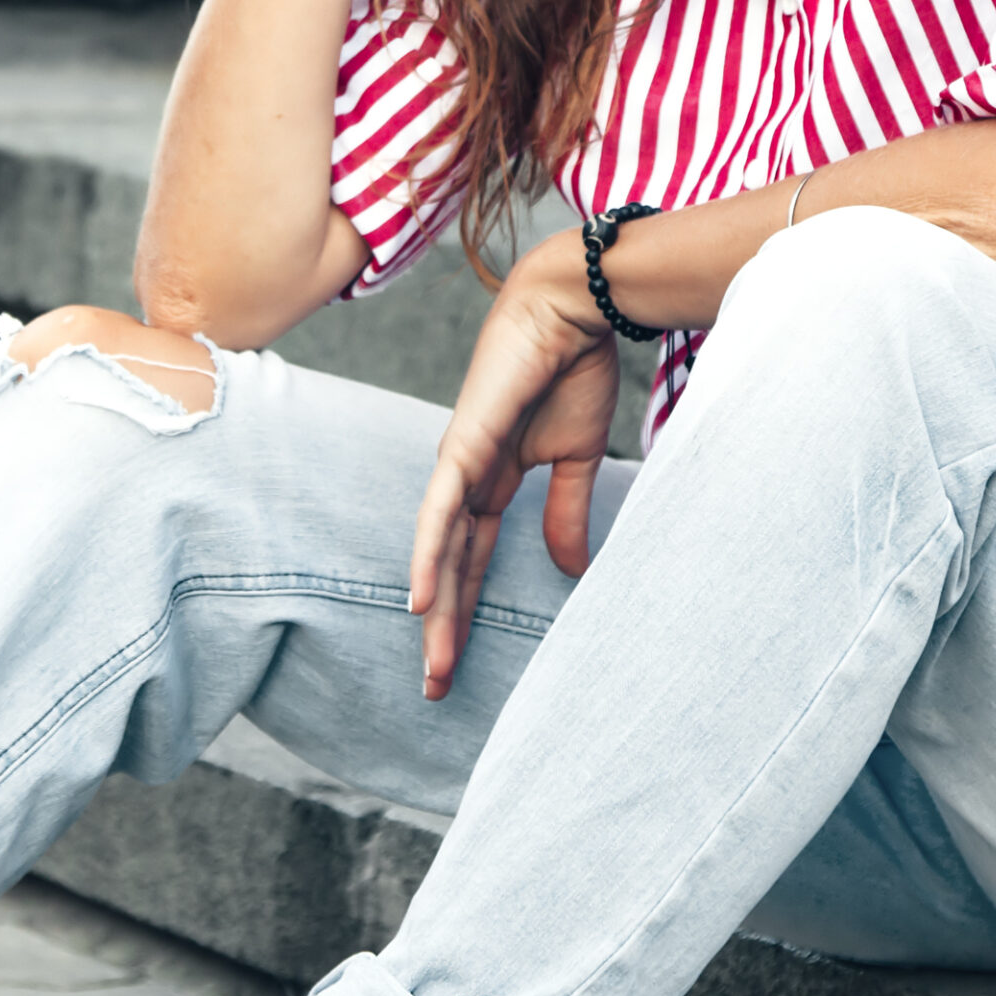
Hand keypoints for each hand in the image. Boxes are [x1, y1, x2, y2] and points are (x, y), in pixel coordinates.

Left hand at [406, 233, 621, 700]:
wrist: (574, 309)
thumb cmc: (572, 371)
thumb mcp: (575, 459)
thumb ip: (566, 512)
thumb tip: (570, 570)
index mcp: (493, 483)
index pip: (472, 559)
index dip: (465, 610)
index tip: (458, 663)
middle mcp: (467, 479)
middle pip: (447, 566)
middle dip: (443, 626)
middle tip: (436, 686)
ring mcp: (460, 462)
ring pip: (438, 548)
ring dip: (433, 604)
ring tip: (430, 658)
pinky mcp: (464, 445)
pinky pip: (442, 510)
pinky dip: (428, 554)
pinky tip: (420, 597)